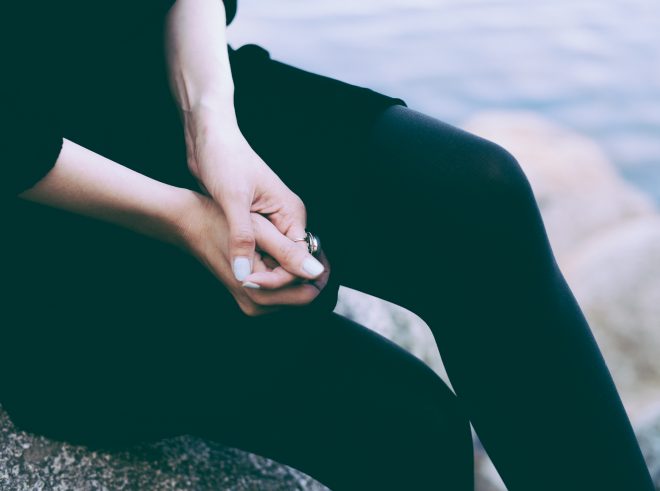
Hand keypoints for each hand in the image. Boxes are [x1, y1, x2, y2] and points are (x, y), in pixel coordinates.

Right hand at [176, 190, 330, 316]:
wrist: (190, 225)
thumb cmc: (220, 222)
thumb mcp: (259, 232)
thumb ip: (289, 253)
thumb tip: (317, 271)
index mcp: (258, 292)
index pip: (307, 293)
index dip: (318, 271)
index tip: (320, 248)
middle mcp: (255, 305)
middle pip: (301, 296)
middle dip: (308, 273)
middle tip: (309, 245)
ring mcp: (252, 303)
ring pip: (292, 294)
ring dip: (296, 272)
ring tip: (290, 246)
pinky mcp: (250, 297)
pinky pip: (279, 290)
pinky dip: (284, 273)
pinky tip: (278, 253)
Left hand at [184, 109, 324, 285]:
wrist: (209, 139)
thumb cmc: (224, 160)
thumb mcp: (232, 200)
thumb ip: (242, 238)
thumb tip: (245, 275)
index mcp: (291, 212)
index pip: (299, 258)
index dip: (280, 276)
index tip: (251, 283)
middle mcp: (286, 218)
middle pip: (289, 261)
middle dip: (271, 276)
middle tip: (243, 283)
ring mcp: (271, 220)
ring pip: (273, 257)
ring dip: (259, 269)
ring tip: (239, 279)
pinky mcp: (254, 220)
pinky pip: (259, 249)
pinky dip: (250, 260)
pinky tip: (234, 267)